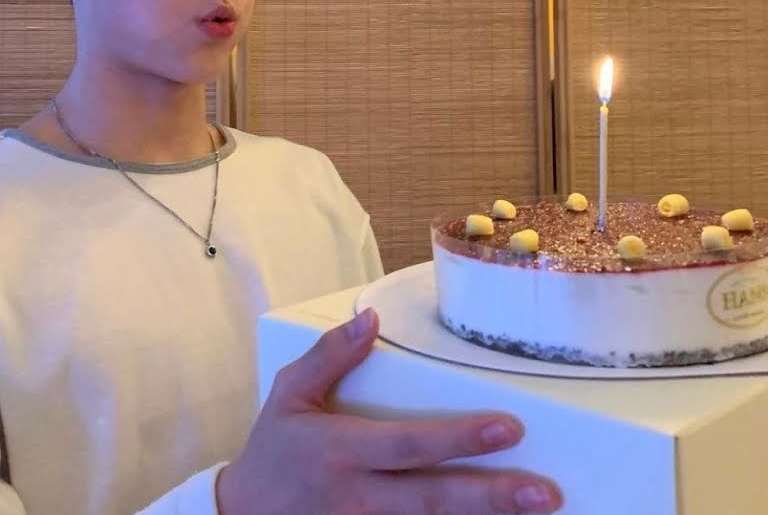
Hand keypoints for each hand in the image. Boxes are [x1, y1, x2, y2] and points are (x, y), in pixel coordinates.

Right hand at [216, 307, 561, 514]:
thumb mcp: (289, 393)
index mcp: (341, 451)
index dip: (459, 439)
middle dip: (491, 497)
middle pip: (433, 499)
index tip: (509, 428)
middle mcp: (358, 497)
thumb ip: (330, 356)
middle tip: (544, 493)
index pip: (410, 445)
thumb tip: (371, 319)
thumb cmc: (273, 449)